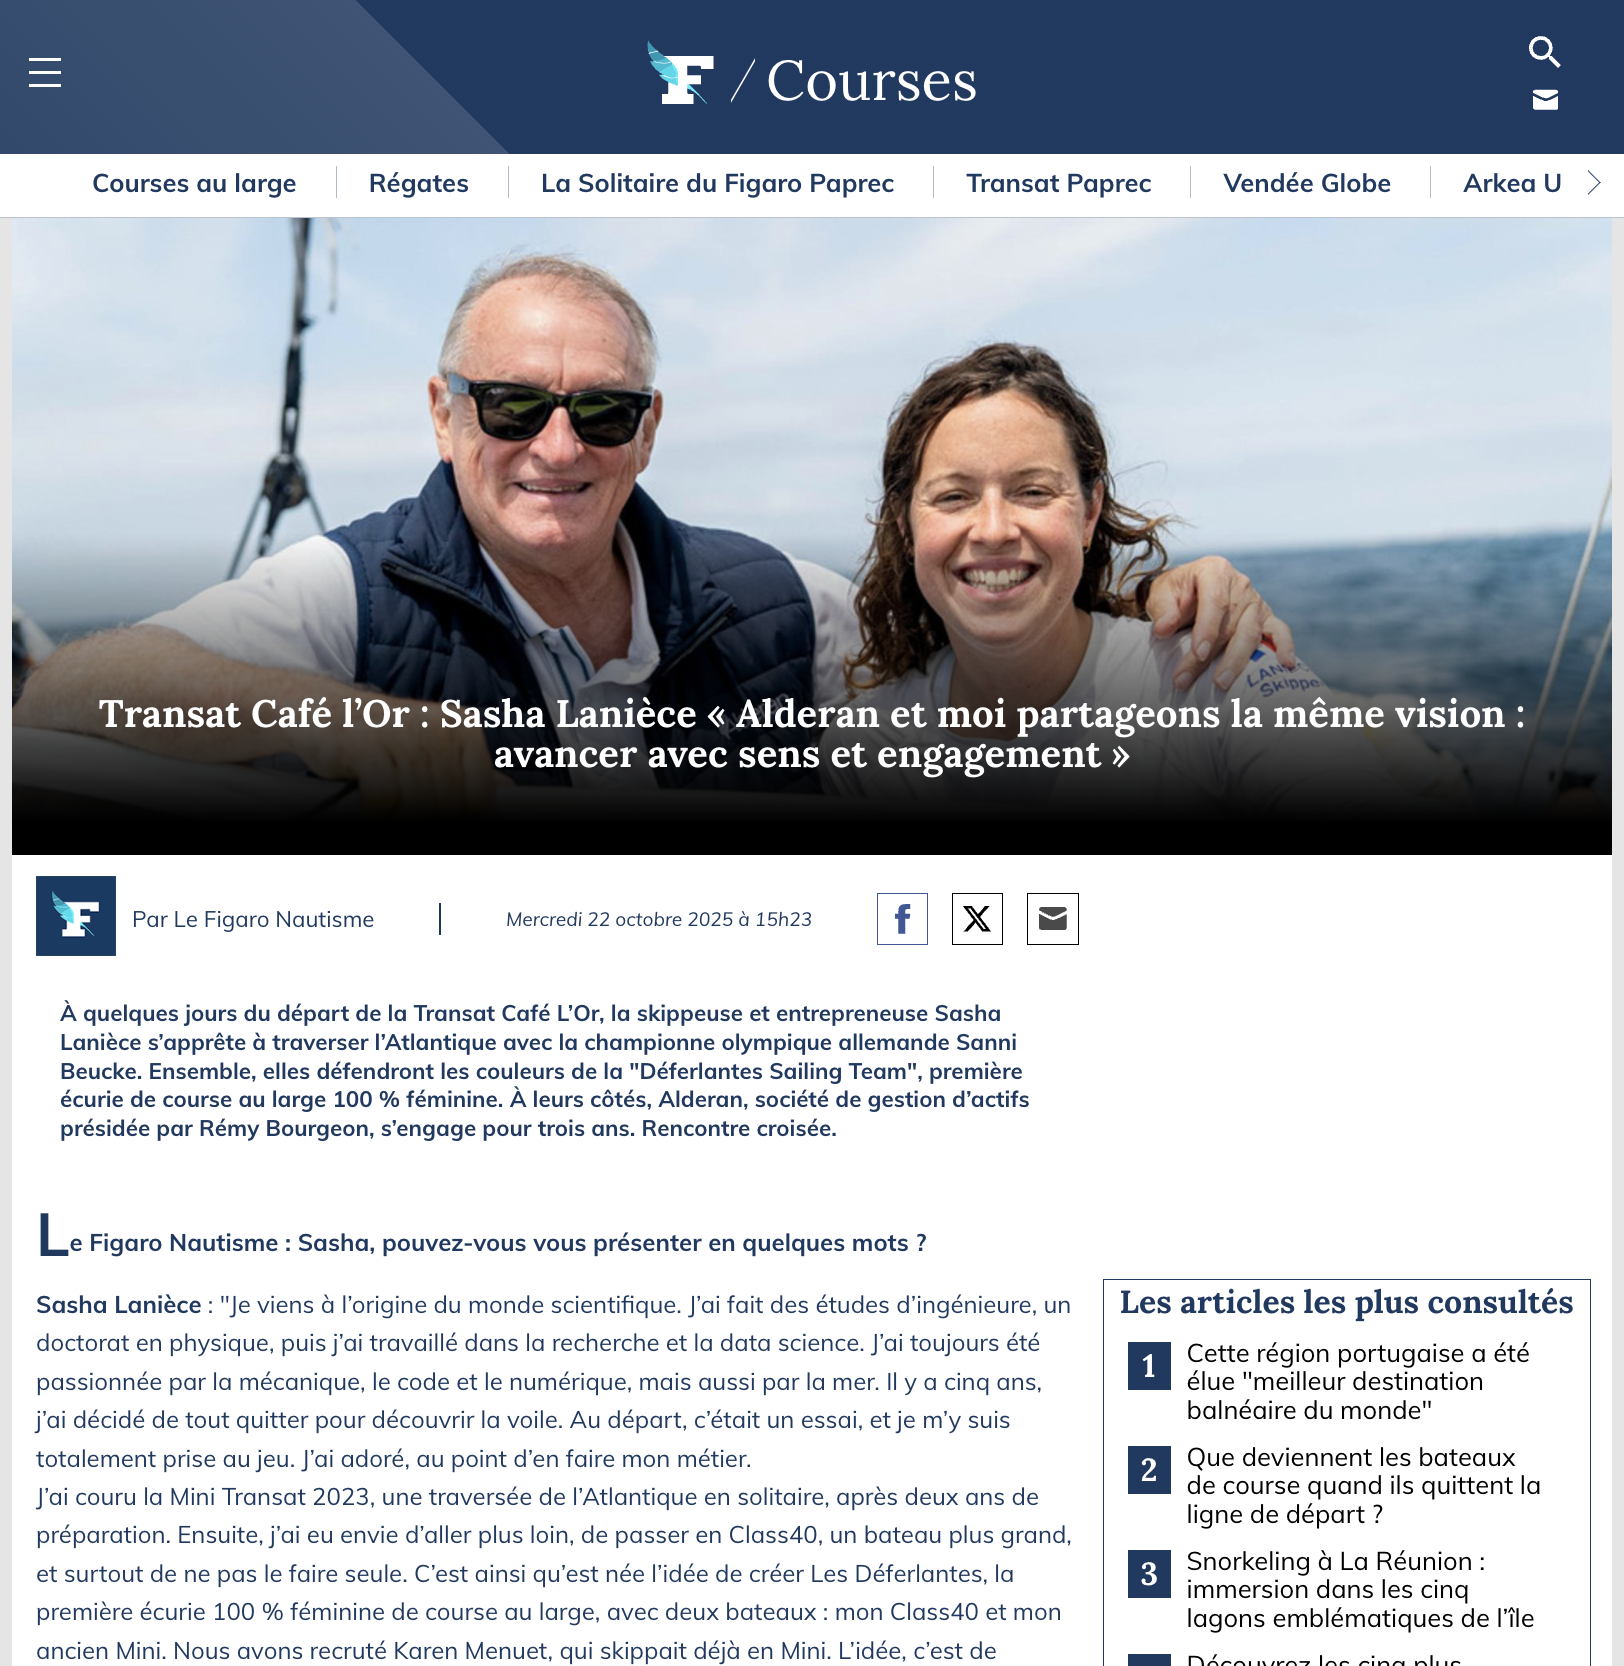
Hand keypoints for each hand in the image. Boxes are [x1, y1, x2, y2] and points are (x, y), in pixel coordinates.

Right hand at [302, 715, 498, 815]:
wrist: (322, 711)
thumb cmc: (380, 736)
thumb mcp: (429, 747)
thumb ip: (465, 768)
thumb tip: (504, 789)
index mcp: (462, 729)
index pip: (479, 795)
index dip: (464, 816)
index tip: (447, 821)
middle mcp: (439, 727)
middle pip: (450, 802)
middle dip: (430, 816)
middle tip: (406, 812)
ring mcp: (405, 733)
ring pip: (419, 801)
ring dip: (403, 813)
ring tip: (390, 809)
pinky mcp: (369, 744)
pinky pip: (386, 796)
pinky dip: (380, 809)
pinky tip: (374, 804)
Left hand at [1143, 556, 1296, 692]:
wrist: (1188, 591)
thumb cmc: (1174, 594)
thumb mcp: (1161, 595)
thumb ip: (1163, 610)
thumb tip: (1164, 629)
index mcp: (1215, 571)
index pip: (1215, 600)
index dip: (1208, 627)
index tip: (1199, 653)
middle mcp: (1240, 584)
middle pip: (1232, 623)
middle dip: (1215, 655)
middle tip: (1199, 680)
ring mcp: (1255, 601)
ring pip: (1251, 632)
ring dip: (1238, 661)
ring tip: (1222, 683)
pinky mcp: (1265, 617)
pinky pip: (1279, 631)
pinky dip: (1285, 647)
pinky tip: (1286, 664)